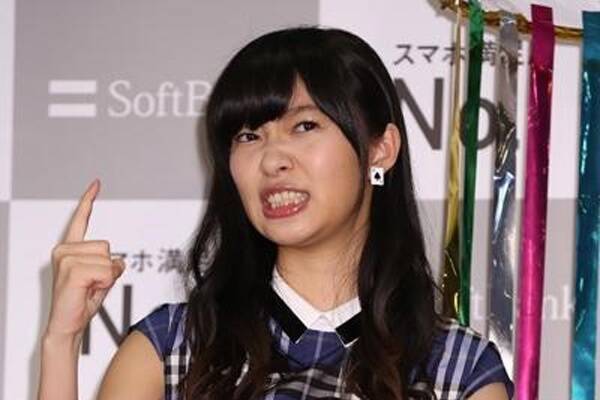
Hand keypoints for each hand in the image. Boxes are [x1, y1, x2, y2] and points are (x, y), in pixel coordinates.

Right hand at [45, 179, 124, 339]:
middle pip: (107, 246)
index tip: (96, 184)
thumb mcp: (102, 278)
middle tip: (92, 285)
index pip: (80, 220)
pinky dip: (104, 283)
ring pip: (107, 260)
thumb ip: (110, 264)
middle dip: (108, 268)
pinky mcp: (71, 270)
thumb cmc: (81, 302)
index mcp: (70, 249)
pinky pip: (105, 271)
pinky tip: (88, 291)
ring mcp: (65, 259)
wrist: (68, 325)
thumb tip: (118, 260)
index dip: (88, 201)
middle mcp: (64, 250)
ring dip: (106, 277)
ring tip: (89, 289)